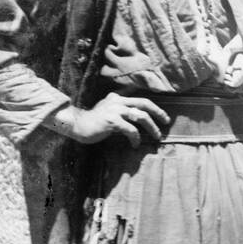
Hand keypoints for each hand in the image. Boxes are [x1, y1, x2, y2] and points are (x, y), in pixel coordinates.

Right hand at [50, 94, 170, 147]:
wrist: (76, 125)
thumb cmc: (94, 122)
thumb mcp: (108, 110)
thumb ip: (120, 109)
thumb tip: (137, 117)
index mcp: (118, 98)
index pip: (141, 99)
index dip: (155, 107)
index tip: (164, 116)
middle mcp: (118, 101)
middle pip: (145, 104)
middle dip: (158, 113)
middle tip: (166, 122)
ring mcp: (115, 110)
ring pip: (141, 116)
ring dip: (152, 127)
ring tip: (156, 136)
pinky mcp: (112, 121)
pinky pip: (131, 129)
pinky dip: (136, 138)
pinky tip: (136, 144)